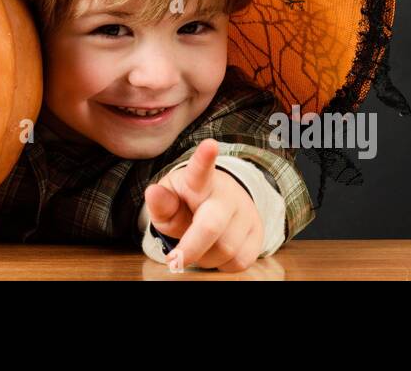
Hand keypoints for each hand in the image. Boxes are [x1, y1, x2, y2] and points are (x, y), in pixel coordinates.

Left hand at [144, 138, 263, 271]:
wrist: (219, 207)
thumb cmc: (187, 204)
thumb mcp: (169, 202)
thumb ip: (161, 203)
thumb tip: (153, 192)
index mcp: (199, 181)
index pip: (201, 169)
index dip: (205, 158)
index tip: (210, 146)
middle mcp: (226, 194)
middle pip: (211, 225)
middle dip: (192, 247)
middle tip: (174, 261)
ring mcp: (246, 212)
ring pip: (225, 249)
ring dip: (205, 257)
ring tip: (199, 246)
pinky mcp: (258, 232)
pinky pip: (239, 262)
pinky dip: (223, 265)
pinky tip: (216, 250)